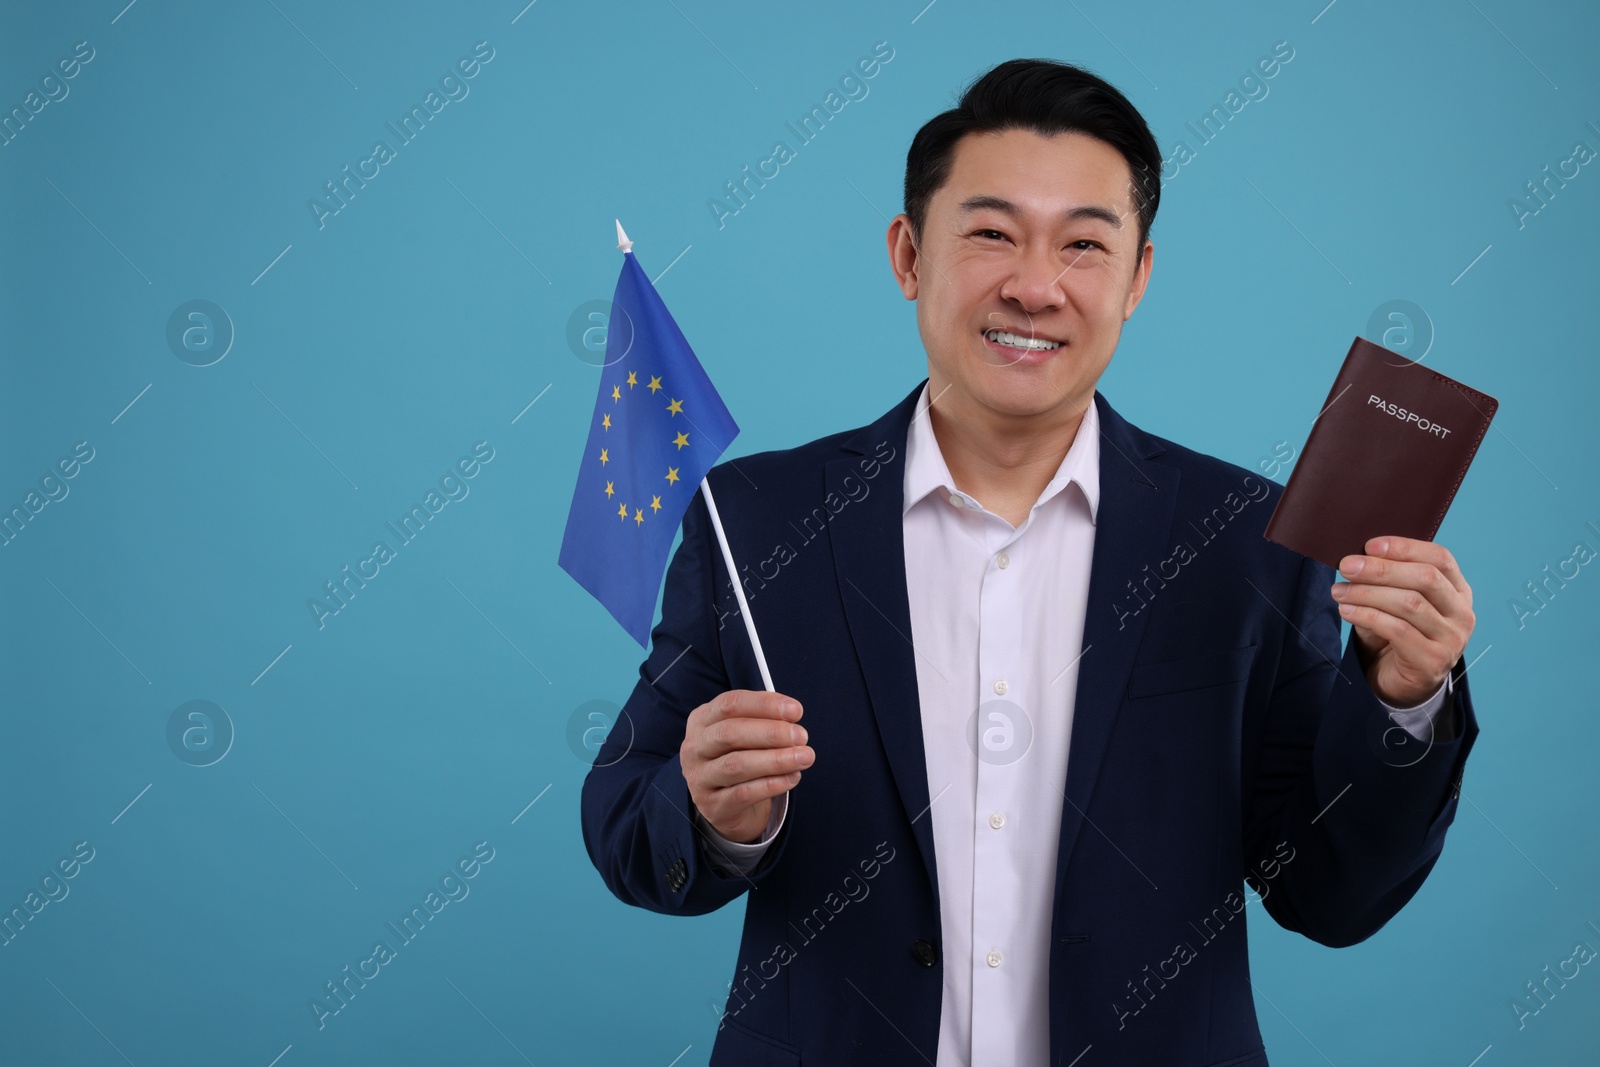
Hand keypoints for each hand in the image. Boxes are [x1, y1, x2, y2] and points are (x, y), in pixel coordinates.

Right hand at [681, 690, 812, 843]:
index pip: (730, 704)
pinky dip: (772, 784)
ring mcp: (699, 778)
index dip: (764, 705)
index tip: (796, 711)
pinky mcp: (712, 806)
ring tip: (805, 757)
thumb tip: (792, 716)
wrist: (725, 804)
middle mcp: (694, 747)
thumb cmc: (739, 757)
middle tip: (802, 736)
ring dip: (776, 760)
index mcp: (701, 720)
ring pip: (736, 765)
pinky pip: (744, 793)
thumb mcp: (745, 734)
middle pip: (730, 733)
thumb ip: (764, 721)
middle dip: (771, 733)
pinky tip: (793, 777)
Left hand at [1331, 536, 1474, 705]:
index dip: (1405, 547)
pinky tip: (1346, 610)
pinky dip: (1366, 616)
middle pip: (1425, 578)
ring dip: (1367, 593)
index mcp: (1458, 591)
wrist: (1401, 683)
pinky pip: (1397, 630)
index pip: (1440, 558)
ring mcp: (1452, 639)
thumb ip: (1388, 580)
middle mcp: (1462, 613)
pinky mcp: (1433, 660)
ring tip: (1339, 591)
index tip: (1369, 545)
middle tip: (1346, 566)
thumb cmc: (1396, 635)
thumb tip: (1357, 557)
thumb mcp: (1395, 603)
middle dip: (1381, 569)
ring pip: (1409, 603)